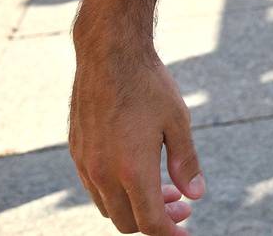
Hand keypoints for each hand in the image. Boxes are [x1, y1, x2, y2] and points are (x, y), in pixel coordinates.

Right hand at [69, 43, 204, 234]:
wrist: (109, 55)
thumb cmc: (149, 85)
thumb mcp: (178, 121)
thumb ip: (186, 161)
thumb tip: (196, 195)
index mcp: (132, 170)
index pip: (149, 222)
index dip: (170, 233)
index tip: (186, 232)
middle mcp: (103, 173)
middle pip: (127, 221)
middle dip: (157, 219)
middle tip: (182, 203)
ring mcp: (85, 165)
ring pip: (109, 207)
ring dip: (136, 206)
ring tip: (165, 188)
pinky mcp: (77, 153)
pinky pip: (95, 188)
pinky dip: (118, 192)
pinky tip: (139, 172)